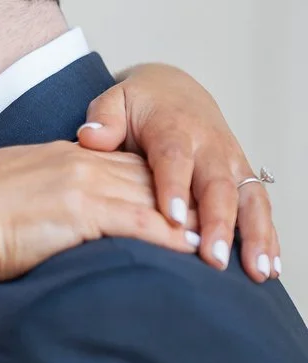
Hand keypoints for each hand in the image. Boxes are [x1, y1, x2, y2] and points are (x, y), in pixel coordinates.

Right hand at [0, 140, 196, 322]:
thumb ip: (28, 197)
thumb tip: (31, 215)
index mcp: (56, 158)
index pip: (116, 165)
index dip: (151, 180)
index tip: (173, 196)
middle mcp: (76, 163)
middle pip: (143, 176)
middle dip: (180, 197)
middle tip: (212, 216)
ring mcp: (81, 184)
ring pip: (149, 197)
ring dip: (186, 218)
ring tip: (214, 238)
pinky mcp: (82, 211)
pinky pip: (139, 222)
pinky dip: (171, 236)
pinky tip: (192, 249)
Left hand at [77, 65, 279, 282]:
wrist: (174, 90)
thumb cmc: (140, 105)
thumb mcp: (115, 101)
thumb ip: (104, 119)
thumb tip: (91, 137)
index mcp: (174, 128)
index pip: (175, 158)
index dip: (175, 186)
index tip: (171, 217)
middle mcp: (210, 146)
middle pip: (218, 185)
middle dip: (219, 223)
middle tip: (214, 258)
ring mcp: (231, 162)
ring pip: (249, 198)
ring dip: (255, 235)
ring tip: (257, 272)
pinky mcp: (243, 177)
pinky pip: (260, 207)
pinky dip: (268, 236)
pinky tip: (269, 268)